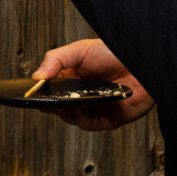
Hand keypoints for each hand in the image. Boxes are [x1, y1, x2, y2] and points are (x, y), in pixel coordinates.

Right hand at [31, 38, 154, 130]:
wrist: (142, 64)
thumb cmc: (112, 52)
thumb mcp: (79, 50)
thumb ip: (55, 60)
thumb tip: (36, 77)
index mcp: (72, 75)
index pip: (51, 87)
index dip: (42, 91)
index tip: (34, 93)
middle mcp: (82, 92)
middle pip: (60, 105)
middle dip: (54, 104)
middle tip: (51, 100)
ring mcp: (95, 106)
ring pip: (72, 117)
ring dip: (69, 112)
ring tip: (72, 102)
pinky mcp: (109, 118)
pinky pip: (91, 125)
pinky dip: (85, 121)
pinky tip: (86, 110)